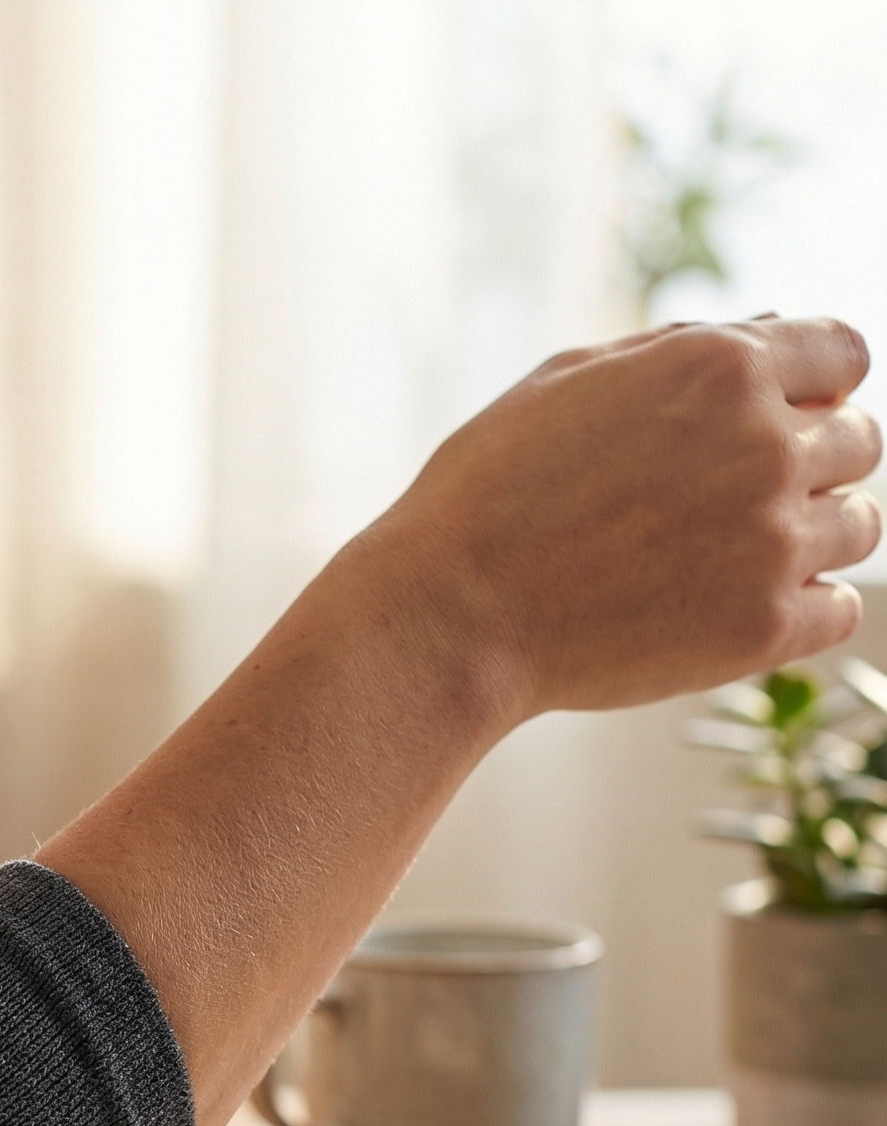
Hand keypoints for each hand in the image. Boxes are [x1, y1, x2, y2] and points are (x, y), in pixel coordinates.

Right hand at [356, 316, 882, 726]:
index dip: (808, 391)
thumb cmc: (484, 498)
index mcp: (723, 367)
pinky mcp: (763, 628)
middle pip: (857, 442)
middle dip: (804, 465)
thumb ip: (677, 351)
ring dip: (804, 539)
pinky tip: (728, 610)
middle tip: (721, 507)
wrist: (446, 617)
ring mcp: (773, 540)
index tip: (767, 426)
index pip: (843, 356)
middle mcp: (766, 444)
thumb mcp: (565, 384)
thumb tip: (768, 332)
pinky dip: (798, 610)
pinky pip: (838, 609)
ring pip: (856, 527)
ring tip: (719, 562)